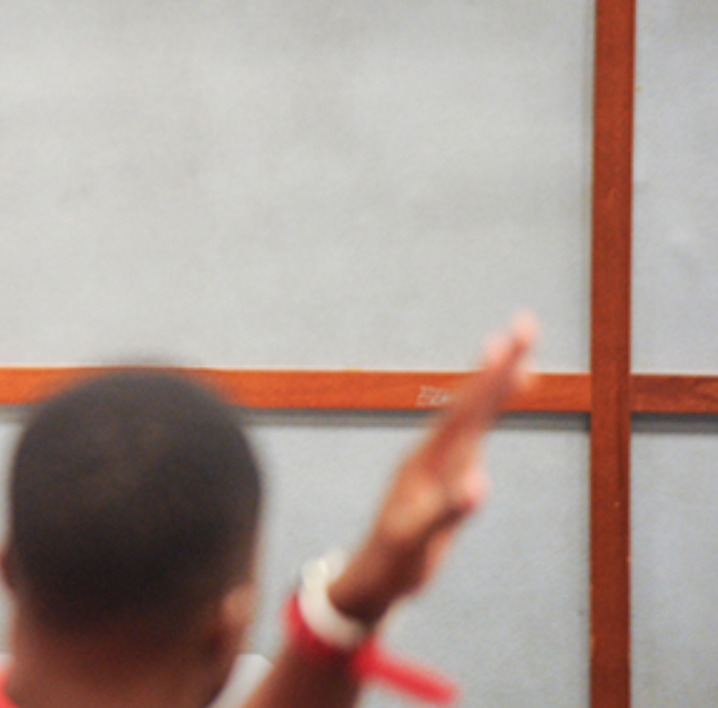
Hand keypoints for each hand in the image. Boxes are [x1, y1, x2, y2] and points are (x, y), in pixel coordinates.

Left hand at [326, 313, 539, 623]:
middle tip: (526, 323)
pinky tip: (496, 405)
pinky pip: (470, 438)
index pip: (467, 410)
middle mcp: (434, 454)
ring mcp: (438, 464)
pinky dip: (488, 417)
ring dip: (495, 385)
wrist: (372, 577)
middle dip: (500, 365)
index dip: (491, 376)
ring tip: (519, 356)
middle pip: (472, 401)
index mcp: (429, 460)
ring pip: (472, 416)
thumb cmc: (394, 560)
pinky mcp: (444, 478)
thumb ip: (446, 512)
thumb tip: (478, 484)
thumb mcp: (418, 540)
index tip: (511, 339)